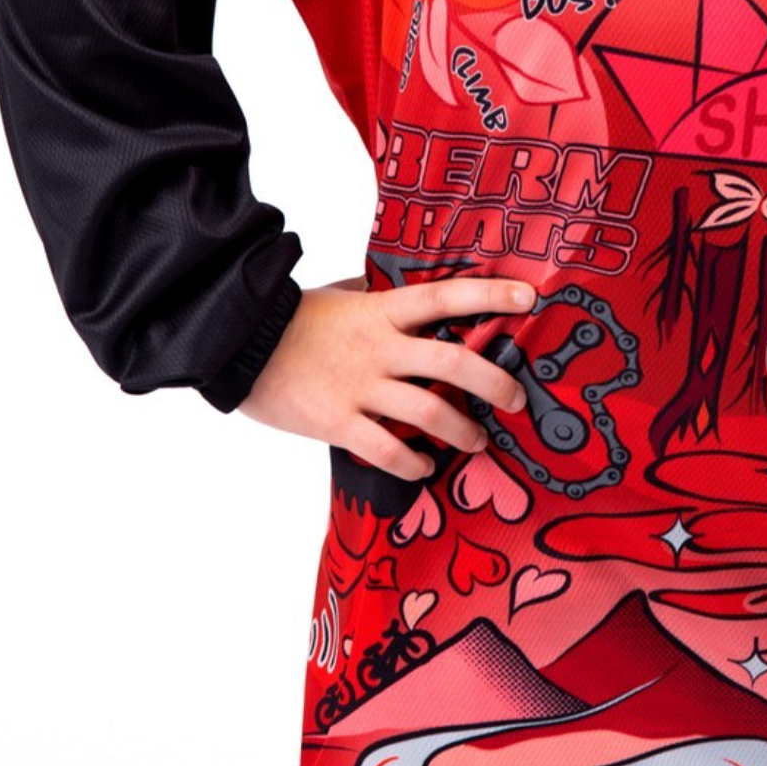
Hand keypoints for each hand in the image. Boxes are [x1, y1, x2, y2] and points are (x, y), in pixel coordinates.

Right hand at [235, 272, 536, 478]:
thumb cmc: (291, 318)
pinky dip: (412, 465)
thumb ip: (374, 299)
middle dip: (495, 383)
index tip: (528, 298)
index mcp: (381, 310)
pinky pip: (386, 450)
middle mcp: (379, 347)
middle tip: (516, 399)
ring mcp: (360, 386)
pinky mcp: (338, 422)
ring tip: (477, 443)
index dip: (490, 296)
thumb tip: (399, 298)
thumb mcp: (340, 296)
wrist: (238, 343)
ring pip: (429, 412)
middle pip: (454, 362)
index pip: (446, 297)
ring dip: (462, 432)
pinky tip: (424, 469)